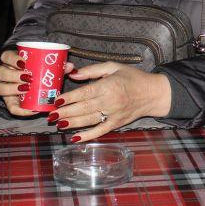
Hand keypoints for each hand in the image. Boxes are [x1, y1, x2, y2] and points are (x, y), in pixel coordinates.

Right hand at [0, 49, 76, 116]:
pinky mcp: (9, 102)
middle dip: (12, 75)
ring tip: (27, 89)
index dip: (12, 59)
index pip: (5, 56)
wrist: (36, 88)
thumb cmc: (40, 73)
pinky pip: (10, 107)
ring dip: (12, 89)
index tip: (24, 63)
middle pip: (0, 72)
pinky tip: (31, 110)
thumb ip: (58, 66)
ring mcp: (4, 88)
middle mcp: (5, 74)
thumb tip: (70, 66)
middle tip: (28, 78)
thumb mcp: (48, 68)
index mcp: (12, 62)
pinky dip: (20, 110)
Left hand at [54, 62, 171, 142]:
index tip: (56, 100)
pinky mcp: (116, 124)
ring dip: (72, 123)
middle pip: (83, 108)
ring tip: (58, 124)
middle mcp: (110, 101)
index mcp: (108, 86)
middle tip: (51, 115)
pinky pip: (100, 131)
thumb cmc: (133, 77)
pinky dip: (87, 136)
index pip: (84, 93)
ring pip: (89, 120)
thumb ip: (92, 70)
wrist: (153, 93)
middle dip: (65, 112)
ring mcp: (113, 114)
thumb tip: (73, 74)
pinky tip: (75, 138)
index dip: (69, 98)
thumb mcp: (114, 67)